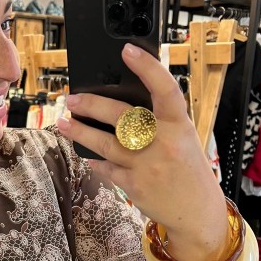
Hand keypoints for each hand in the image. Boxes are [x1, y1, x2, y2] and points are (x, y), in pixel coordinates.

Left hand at [55, 43, 228, 260]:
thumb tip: (117, 102)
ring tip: (64, 123)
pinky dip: (94, 160)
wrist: (197, 211)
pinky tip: (86, 155)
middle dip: (92, 105)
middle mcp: (163, 142)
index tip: (127, 50)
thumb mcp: (183, 139)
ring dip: (80, 132)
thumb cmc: (186, 168)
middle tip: (71, 99)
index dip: (147, 67)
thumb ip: (158, 122)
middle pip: (121, 116)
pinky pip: (106, 168)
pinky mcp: (134, 186)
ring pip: (105, 143)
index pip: (165, 89)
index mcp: (179, 125)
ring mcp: (147, 165)